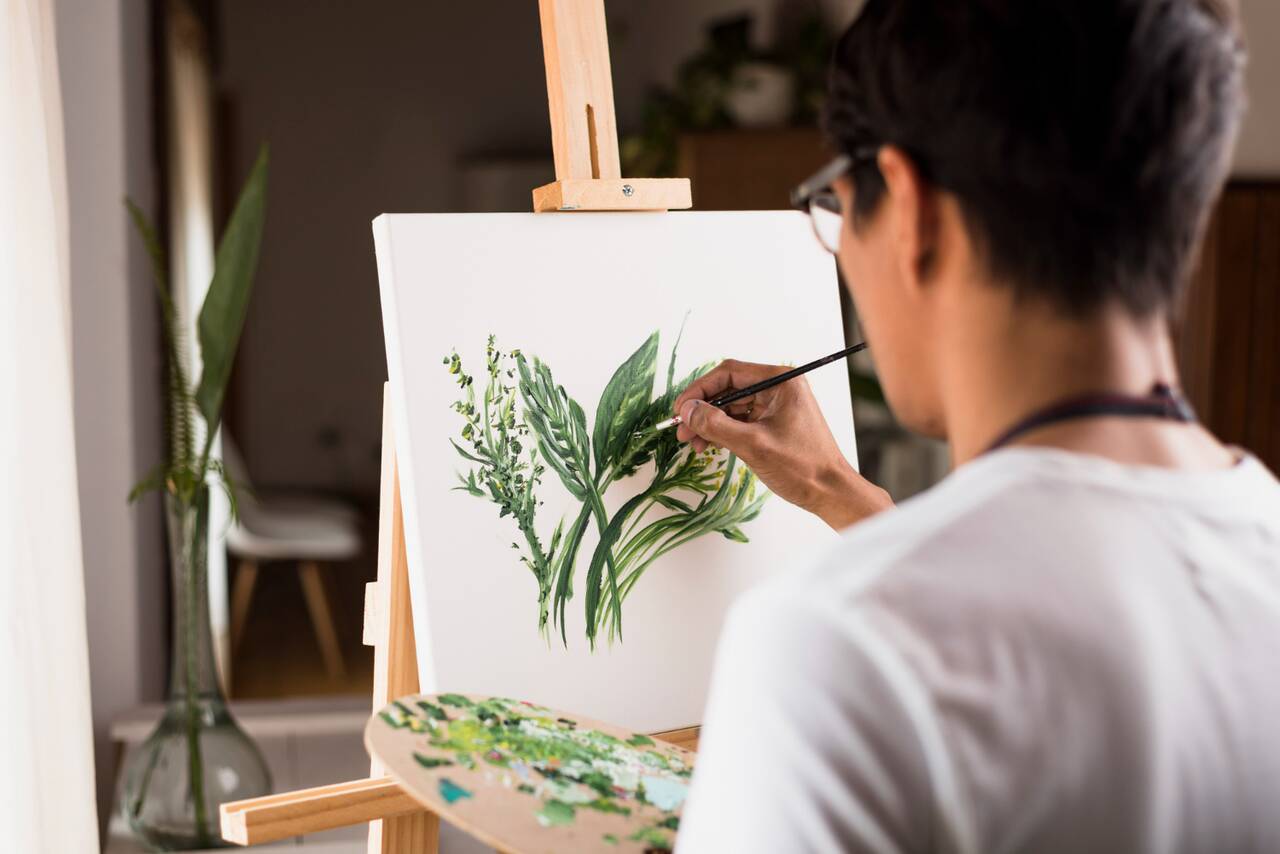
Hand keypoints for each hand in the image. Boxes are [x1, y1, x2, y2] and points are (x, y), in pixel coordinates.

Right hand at [673, 359, 892, 529]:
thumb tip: (688, 411)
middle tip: (682, 429)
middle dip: (703, 409)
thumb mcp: (753, 445)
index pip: (730, 373)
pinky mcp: (773, 423)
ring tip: (691, 442)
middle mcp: (779, 388)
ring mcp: (776, 406)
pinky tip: (707, 444)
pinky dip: (722, 431)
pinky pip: (740, 420)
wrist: (830, 492)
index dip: (700, 390)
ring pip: (731, 406)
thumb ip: (716, 425)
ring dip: (709, 422)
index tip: (682, 408)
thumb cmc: (803, 467)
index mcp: (781, 382)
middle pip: (728, 389)